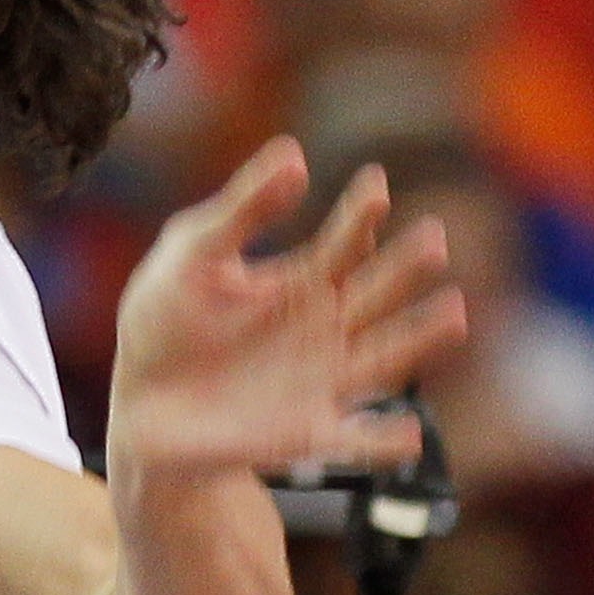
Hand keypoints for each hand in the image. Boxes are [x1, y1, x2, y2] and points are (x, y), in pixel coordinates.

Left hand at [107, 137, 466, 486]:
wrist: (138, 400)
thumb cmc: (165, 319)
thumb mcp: (194, 252)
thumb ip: (244, 209)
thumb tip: (294, 153)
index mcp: (303, 281)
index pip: (344, 243)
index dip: (359, 215)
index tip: (375, 184)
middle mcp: (326, 327)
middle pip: (376, 293)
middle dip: (405, 267)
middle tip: (434, 237)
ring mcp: (323, 380)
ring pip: (384, 357)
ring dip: (420, 337)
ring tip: (455, 312)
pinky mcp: (309, 433)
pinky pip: (356, 440)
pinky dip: (384, 441)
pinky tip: (408, 434)